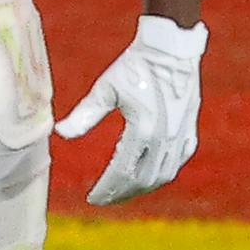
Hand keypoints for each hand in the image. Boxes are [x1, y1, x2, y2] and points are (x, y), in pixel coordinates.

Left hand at [54, 15, 205, 204]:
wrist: (170, 50)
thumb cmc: (134, 66)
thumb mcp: (105, 89)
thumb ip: (85, 114)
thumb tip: (60, 133)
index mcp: (143, 130)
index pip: (122, 171)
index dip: (106, 188)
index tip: (92, 199)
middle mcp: (165, 138)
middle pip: (143, 180)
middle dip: (121, 192)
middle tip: (103, 198)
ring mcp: (181, 136)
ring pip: (163, 175)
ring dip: (141, 186)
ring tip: (121, 190)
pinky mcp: (189, 130)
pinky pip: (177, 162)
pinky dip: (161, 173)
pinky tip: (147, 174)